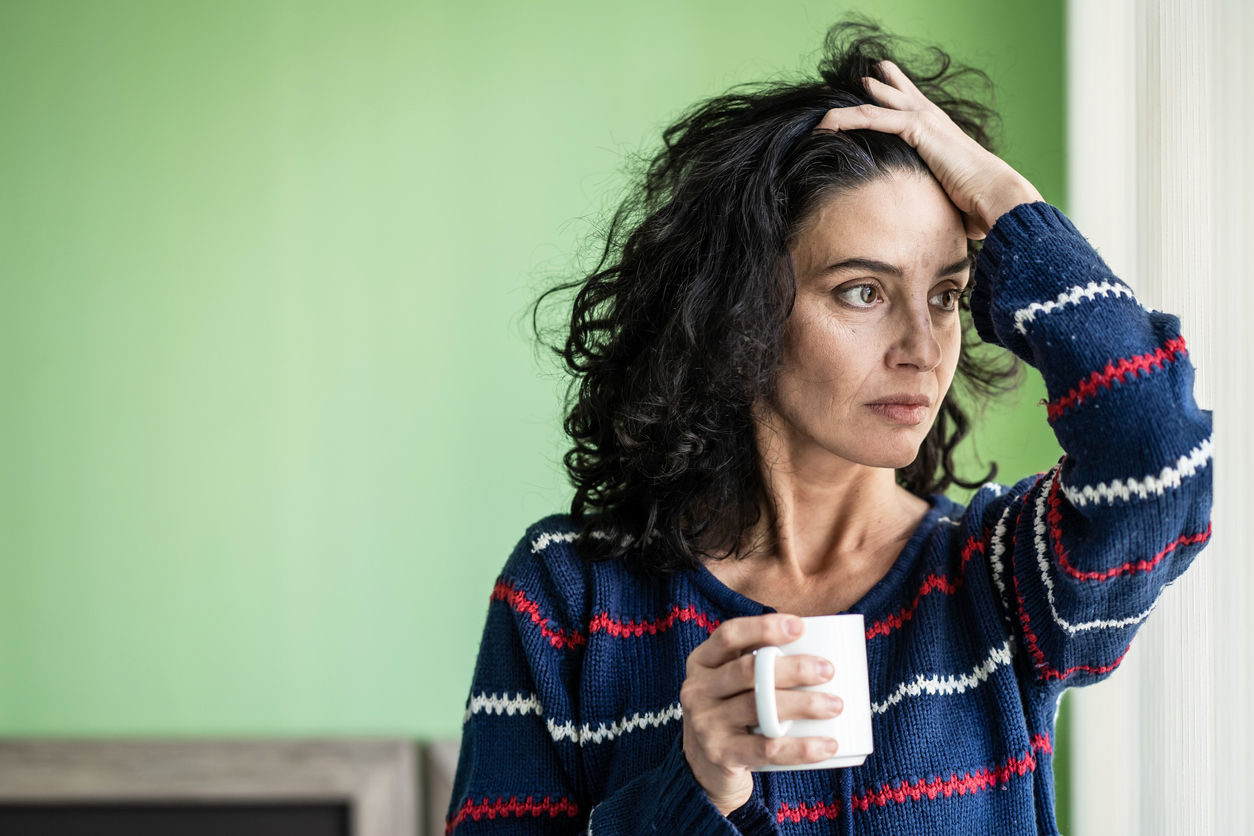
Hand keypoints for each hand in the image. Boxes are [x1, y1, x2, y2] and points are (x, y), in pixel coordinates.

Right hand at [680, 614, 842, 815]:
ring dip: (803, 705)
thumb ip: (756, 662)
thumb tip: (818, 645)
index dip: (763, 627)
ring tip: (835, 705)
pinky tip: (827, 744)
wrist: (703, 765)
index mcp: (701, 662)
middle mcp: (697, 690)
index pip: (728, 635)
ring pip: (759, 708)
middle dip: (793, 668)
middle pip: (748, 671)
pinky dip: (802, 748)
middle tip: (828, 670)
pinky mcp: (722, 755)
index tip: (800, 626)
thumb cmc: (730, 711)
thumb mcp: (727, 681)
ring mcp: (706, 724)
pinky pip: (767, 750)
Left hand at [815, 60, 1042, 238]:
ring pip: (875, 104)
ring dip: (845, 109)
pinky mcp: (919, 126)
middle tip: (851, 82)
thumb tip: (924, 225)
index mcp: (940, 132)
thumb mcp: (948, 197)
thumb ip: (933, 199)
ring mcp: (926, 119)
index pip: (911, 107)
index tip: (873, 95)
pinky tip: (825, 125)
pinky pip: (872, 117)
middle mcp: (933, 118)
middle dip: (875, 86)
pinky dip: (846, 120)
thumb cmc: (978, 204)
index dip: (891, 98)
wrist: (997, 197)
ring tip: (823, 112)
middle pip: (896, 92)